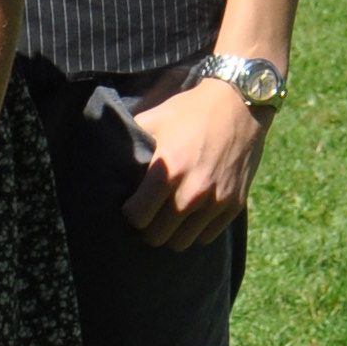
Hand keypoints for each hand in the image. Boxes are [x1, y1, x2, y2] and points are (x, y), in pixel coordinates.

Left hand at [124, 76, 265, 248]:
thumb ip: (131, 147)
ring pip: (181, 243)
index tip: (132, 203)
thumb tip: (107, 163)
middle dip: (148, 226)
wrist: (240, 102)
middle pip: (156, 236)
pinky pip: (206, 237)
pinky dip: (196, 230)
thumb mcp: (153, 120)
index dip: (130, 212)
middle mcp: (192, 192)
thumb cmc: (190, 110)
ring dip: (172, 232)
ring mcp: (216, 201)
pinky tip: (192, 214)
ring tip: (169, 215)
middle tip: (150, 212)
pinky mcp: (234, 204)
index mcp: (167, 172)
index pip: (137, 218)